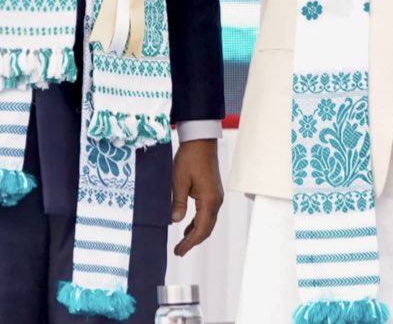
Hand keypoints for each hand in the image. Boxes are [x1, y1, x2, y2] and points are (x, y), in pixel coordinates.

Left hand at [169, 136, 222, 256]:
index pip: (201, 229)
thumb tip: (176, 220)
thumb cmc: (190, 157)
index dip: (190, 242)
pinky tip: (188, 226)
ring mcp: (216, 196)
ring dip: (196, 233)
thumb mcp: (179, 181)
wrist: (201, 140)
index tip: (179, 251)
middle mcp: (216, 200)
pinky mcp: (213, 192)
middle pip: (207, 228)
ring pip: (208, 222)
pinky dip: (198, 222)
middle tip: (179, 250)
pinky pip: (207, 213)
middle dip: (193, 241)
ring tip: (182, 242)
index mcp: (209, 200)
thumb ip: (178, 203)